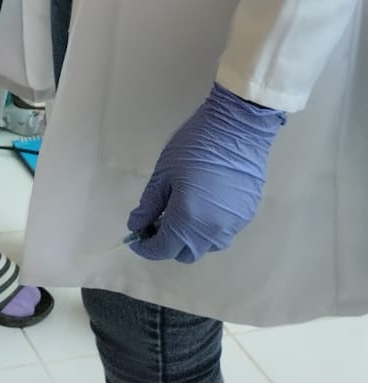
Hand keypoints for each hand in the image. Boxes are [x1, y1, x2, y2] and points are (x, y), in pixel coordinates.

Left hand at [126, 83, 286, 263]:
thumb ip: (149, 205)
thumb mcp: (163, 173)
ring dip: (190, 238)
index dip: (146, 248)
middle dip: (168, 245)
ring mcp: (233, 225)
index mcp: (188, 220)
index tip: (136, 238)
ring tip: (180, 213)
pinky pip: (223, 233)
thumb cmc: (194, 146)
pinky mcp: (246, 215)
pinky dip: (208, 228)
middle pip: (186, 253)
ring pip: (207, 246)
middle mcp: (213, 230)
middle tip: (156, 223)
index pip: (163, 248)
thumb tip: (136, 225)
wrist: (238, 129)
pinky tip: (202, 206)